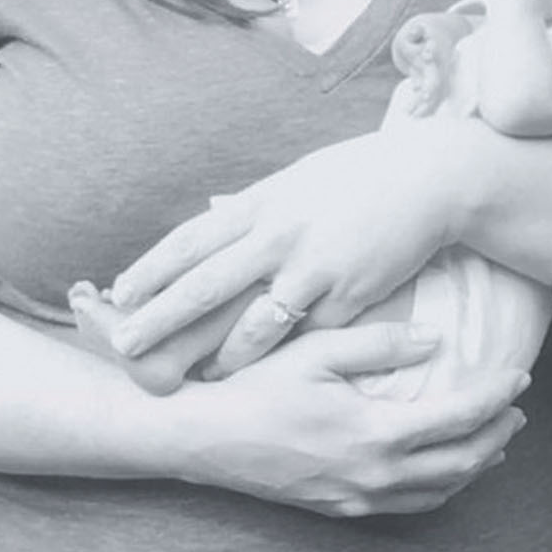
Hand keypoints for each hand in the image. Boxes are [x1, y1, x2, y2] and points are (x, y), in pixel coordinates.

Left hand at [107, 125, 463, 363]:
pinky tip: (262, 376)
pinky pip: (304, 336)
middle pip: (206, 284)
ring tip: (189, 377)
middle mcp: (280, 234)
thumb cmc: (364, 175)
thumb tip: (218, 214)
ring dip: (216, 354)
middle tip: (124, 346)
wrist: (431, 178)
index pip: (194, 239)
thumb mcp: (302, 178)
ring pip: (250, 323)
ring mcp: (313, 267)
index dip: (153, 268)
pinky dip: (279, 358)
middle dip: (160, 319)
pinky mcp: (348, 295)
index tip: (120, 292)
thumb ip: (259, 203)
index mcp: (265, 201)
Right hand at [168, 321, 530, 516]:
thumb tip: (436, 339)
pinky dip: (441, 487)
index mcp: (374, 434)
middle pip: (461, 462)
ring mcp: (356, 498)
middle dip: (497, 434)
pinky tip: (445, 468)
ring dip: (476, 464)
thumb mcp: (319, 349)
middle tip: (518, 406)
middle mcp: (373, 476)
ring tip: (496, 437)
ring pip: (439, 491)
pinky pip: (409, 505)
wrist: (204, 437)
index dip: (495, 397)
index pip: (458, 418)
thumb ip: (381, 344)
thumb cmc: (258, 385)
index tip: (519, 374)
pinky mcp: (340, 508)